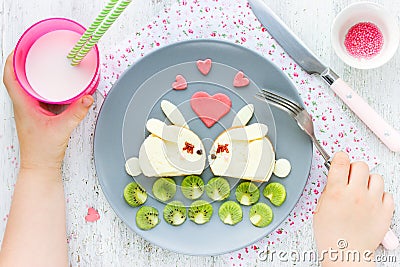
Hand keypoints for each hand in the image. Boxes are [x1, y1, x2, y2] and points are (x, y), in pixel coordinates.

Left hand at [3, 52, 93, 171]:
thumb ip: (76, 112)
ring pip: (28, 86)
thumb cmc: (42, 151)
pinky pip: (38, 95)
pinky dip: (44, 86)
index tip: (21, 47)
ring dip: (34, 74)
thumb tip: (88, 98)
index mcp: (23, 105)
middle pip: (18, 77)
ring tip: (46, 64)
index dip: (13, 59)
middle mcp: (23, 105)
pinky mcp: (37, 115)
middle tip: (37, 51)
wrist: (40, 167)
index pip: (10, 76)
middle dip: (25, 61)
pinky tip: (55, 86)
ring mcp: (29, 110)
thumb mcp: (62, 129)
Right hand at [313, 152, 393, 264]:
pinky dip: (380, 195)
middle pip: (361, 165)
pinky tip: (372, 201)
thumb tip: (336, 178)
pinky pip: (387, 194)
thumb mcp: (320, 208)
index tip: (340, 160)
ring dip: (369, 181)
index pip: (341, 161)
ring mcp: (372, 202)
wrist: (346, 254)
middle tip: (351, 176)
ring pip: (376, 177)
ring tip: (363, 190)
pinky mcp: (385, 211)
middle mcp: (356, 194)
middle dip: (355, 168)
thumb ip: (329, 190)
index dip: (340, 157)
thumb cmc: (331, 235)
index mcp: (337, 192)